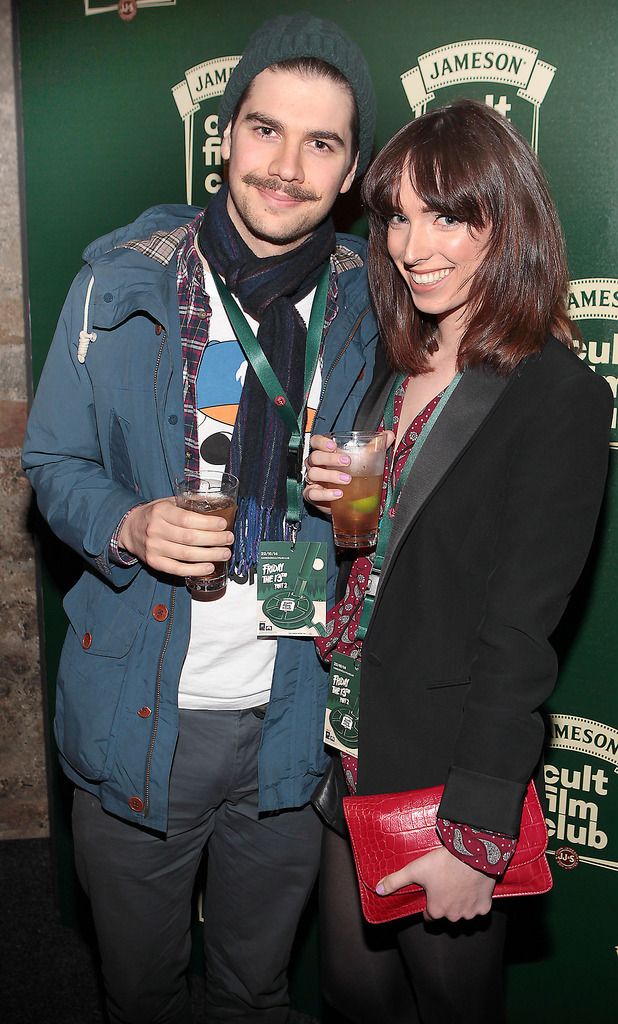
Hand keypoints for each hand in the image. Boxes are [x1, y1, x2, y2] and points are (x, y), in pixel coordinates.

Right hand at [118, 497, 233, 577]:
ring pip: (186, 554)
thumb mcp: (167, 502)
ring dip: (210, 555)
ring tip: (225, 553)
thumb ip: (188, 503)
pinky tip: (209, 566)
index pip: (187, 519)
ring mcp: (154, 548)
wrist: (129, 529)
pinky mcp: (154, 562)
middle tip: (229, 539)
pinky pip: (177, 569)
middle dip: (214, 540)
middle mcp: (156, 530)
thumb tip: (215, 503)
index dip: (208, 523)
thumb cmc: (154, 515)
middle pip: (190, 538)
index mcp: (161, 512)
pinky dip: (195, 569)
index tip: (223, 524)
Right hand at [303, 432, 394, 514]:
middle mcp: (315, 465)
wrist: (346, 497)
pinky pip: (312, 494)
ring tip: (346, 480)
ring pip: (313, 474)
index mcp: (324, 452)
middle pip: (315, 457)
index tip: (334, 446)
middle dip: (329, 459)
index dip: (321, 442)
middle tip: (347, 462)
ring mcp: (312, 480)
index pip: (315, 441)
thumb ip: (374, 446)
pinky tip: (338, 494)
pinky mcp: (313, 495)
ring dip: (330, 476)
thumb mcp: (363, 458)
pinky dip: (325, 494)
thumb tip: (389, 434)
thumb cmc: (351, 473)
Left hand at [377, 846, 495, 922]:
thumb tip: (378, 889)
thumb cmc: (443, 863)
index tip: (431, 891)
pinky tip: (472, 886)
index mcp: (436, 910)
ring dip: (461, 902)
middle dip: (445, 902)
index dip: (429, 903)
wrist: (472, 854)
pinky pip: (479, 907)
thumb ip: (395, 881)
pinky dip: (477, 900)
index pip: (429, 915)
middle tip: (445, 883)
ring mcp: (470, 913)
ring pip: (463, 912)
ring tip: (458, 883)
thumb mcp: (414, 869)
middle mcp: (453, 916)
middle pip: (447, 913)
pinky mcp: (485, 906)